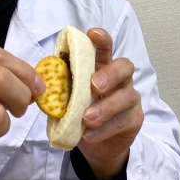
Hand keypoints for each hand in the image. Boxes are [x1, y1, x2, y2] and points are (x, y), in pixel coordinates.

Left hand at [76, 28, 143, 179]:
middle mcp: (120, 79)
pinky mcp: (134, 119)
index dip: (102, 39)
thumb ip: (61, 85)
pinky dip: (104, 128)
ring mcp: (130, 98)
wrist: (96, 145)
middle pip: (125, 67)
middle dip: (110, 74)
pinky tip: (89, 134)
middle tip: (94, 85)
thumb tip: (45, 76)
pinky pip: (123, 121)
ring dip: (104, 108)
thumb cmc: (81, 112)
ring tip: (86, 118)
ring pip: (126, 97)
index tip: (92, 34)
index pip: (106, 47)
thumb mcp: (67, 97)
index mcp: (102, 67)